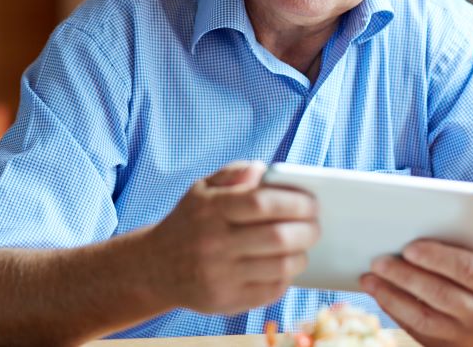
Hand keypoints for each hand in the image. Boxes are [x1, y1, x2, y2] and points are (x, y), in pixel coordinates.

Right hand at [144, 161, 319, 314]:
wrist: (156, 266)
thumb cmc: (190, 221)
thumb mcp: (202, 189)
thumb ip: (234, 173)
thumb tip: (264, 170)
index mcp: (210, 209)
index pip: (262, 203)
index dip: (295, 202)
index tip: (311, 202)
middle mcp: (214, 243)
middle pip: (278, 238)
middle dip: (308, 230)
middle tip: (316, 225)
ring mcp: (220, 275)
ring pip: (280, 267)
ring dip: (301, 255)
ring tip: (302, 245)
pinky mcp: (226, 301)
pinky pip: (272, 290)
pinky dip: (286, 276)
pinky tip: (284, 264)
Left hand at [360, 230, 472, 346]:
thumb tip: (468, 209)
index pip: (467, 270)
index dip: (437, 258)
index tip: (409, 247)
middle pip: (440, 294)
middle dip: (405, 276)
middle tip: (377, 260)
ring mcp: (469, 337)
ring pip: (424, 318)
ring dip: (391, 297)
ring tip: (369, 278)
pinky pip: (419, 331)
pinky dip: (396, 313)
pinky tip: (380, 294)